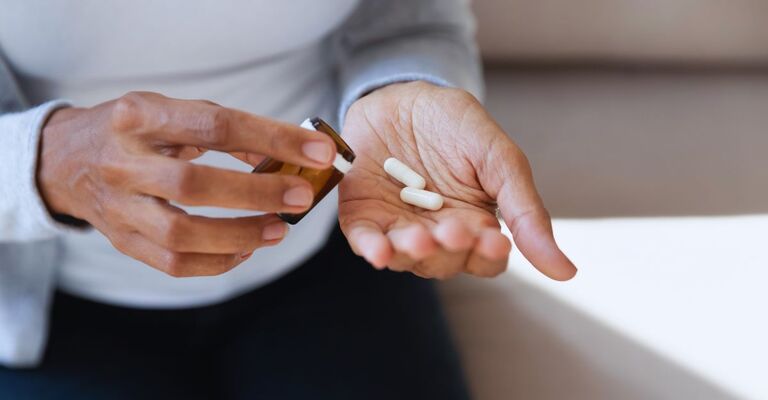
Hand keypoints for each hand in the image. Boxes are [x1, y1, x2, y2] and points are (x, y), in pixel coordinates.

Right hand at [38, 92, 336, 276]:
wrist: (64, 160)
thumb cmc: (132, 131)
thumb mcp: (169, 110)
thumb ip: (222, 127)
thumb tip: (283, 154)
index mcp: (139, 116)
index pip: (213, 125)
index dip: (271, 138)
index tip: (318, 150)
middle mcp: (123, 161)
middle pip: (193, 185)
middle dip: (257, 193)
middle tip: (301, 196)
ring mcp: (118, 206)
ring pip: (181, 234)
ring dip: (241, 235)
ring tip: (281, 229)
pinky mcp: (121, 240)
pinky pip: (173, 264)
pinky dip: (218, 262)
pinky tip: (247, 250)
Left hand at [338, 82, 576, 279]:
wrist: (402, 93)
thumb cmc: (456, 126)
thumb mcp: (499, 158)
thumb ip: (526, 211)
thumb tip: (567, 273)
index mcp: (475, 224)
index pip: (486, 259)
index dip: (489, 255)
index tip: (495, 239)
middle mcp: (437, 234)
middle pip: (445, 263)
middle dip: (449, 250)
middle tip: (452, 229)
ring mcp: (398, 227)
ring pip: (406, 257)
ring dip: (412, 252)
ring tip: (419, 238)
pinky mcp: (363, 216)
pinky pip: (365, 241)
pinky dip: (372, 249)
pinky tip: (379, 251)